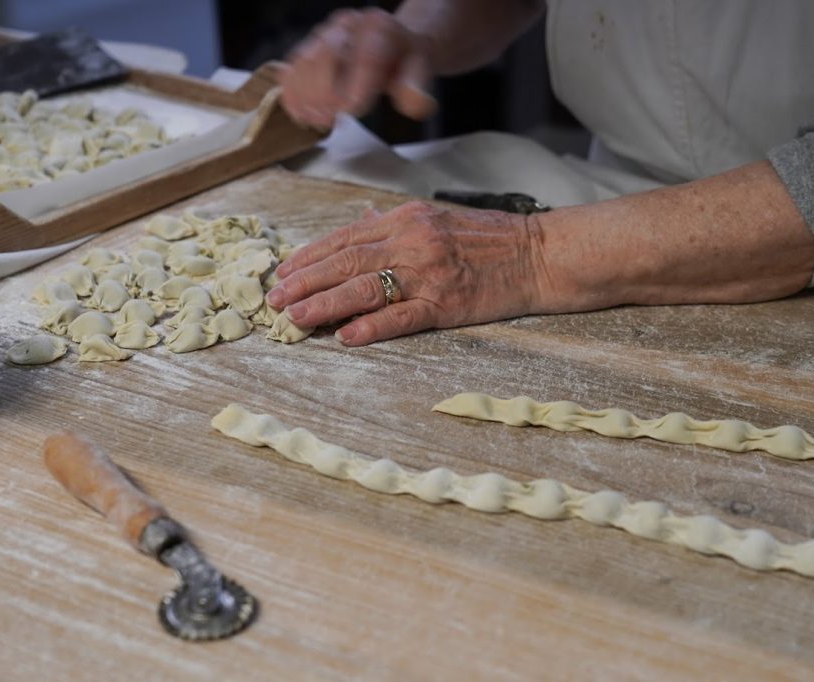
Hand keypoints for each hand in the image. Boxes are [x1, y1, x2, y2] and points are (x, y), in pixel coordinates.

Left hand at [267, 201, 549, 344]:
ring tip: (296, 318)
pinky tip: (347, 337)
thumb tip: (360, 223)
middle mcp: (413, 241)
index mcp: (407, 219)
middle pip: (346, 262)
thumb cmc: (490, 238)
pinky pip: (402, 317)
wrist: (539, 254)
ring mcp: (429, 273)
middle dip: (305, 282)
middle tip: (275, 300)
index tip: (283, 272)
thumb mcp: (438, 218)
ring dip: (324, 304)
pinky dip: (372, 327)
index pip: (346, 238)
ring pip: (364, 289)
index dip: (309, 256)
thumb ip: (396, 224)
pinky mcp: (447, 303)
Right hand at [280, 8, 437, 128]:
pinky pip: (290, 70)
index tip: (353, 108)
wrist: (391, 45)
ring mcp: (323, 36)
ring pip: (303, 62)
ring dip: (306, 97)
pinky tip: (303, 114)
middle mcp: (347, 26)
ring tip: (320, 119)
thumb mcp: (420, 72)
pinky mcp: (307, 50)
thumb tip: (416, 103)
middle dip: (327, 91)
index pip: (367, 55)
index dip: (357, 84)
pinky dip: (291, 95)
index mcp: (379, 28)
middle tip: (335, 117)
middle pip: (327, 54)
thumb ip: (417, 87)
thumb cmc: (404, 61)